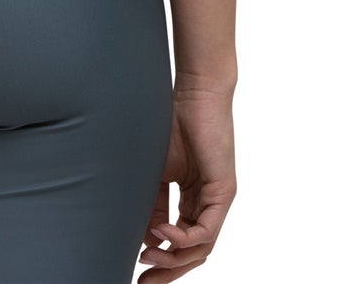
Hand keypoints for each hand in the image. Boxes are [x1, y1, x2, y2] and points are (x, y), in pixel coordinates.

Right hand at [138, 80, 236, 275]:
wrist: (195, 93)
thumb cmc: (172, 122)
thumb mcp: (156, 170)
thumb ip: (152, 202)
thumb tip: (142, 235)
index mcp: (192, 198)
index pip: (178, 240)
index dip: (159, 257)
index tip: (135, 266)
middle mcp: (207, 203)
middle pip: (192, 252)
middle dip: (168, 271)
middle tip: (144, 283)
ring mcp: (217, 199)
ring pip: (201, 247)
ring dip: (174, 258)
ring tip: (148, 259)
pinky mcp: (224, 192)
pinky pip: (207, 229)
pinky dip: (184, 237)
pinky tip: (162, 232)